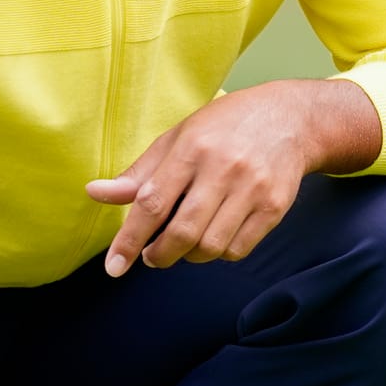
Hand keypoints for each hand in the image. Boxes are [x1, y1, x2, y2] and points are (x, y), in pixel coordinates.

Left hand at [85, 79, 380, 275]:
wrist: (290, 118)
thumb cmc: (224, 127)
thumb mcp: (178, 137)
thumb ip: (139, 172)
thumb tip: (94, 192)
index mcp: (191, 148)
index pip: (152, 202)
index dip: (128, 239)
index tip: (114, 267)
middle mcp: (223, 168)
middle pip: (182, 232)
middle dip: (159, 255)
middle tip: (152, 255)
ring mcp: (252, 188)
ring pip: (210, 246)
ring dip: (189, 256)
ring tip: (184, 243)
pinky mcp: (275, 206)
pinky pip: (238, 250)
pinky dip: (219, 253)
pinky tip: (215, 236)